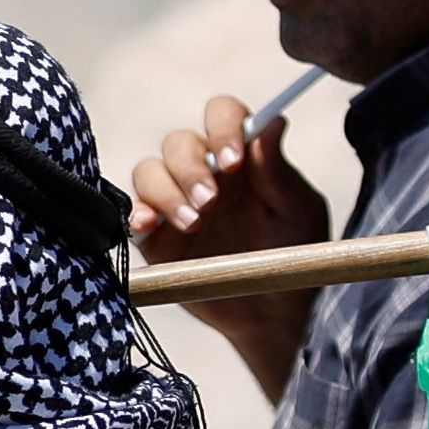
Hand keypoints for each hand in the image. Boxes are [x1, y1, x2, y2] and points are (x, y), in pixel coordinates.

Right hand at [128, 95, 330, 397]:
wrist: (271, 313)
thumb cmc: (293, 255)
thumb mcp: (297, 211)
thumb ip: (279, 171)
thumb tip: (272, 123)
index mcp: (241, 158)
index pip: (222, 114)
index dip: (221, 128)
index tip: (232, 161)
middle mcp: (204, 172)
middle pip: (178, 142)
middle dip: (190, 169)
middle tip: (212, 203)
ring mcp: (175, 201)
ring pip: (149, 170)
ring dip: (167, 192)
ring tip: (194, 224)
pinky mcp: (153, 233)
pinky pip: (131, 209)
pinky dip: (137, 212)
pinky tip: (150, 226)